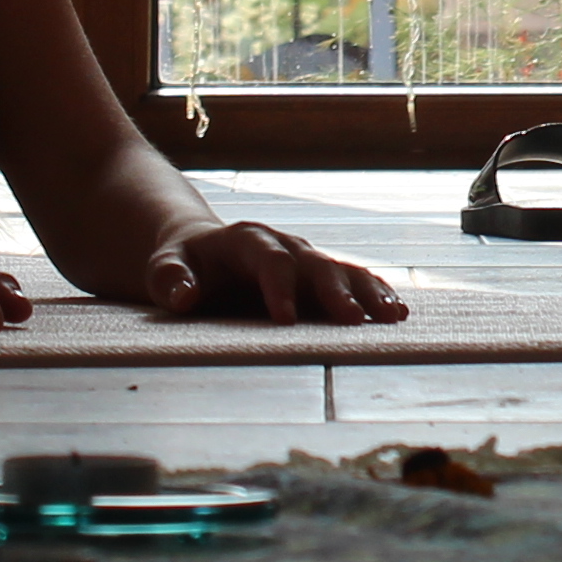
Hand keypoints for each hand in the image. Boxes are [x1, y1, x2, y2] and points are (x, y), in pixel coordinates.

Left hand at [140, 221, 406, 325]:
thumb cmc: (183, 267)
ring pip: (343, 271)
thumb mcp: (164, 268)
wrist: (204, 254)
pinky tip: (398, 313)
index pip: (269, 260)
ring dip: (368, 293)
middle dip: (335, 292)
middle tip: (352, 321)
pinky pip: (355, 282)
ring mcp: (307, 261)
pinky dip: (376, 294)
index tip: (284, 320)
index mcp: (247, 240)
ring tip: (391, 315)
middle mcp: (285, 246)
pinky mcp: (321, 279)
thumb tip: (184, 297)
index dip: (278, 287)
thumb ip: (170, 279)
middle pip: (316, 265)